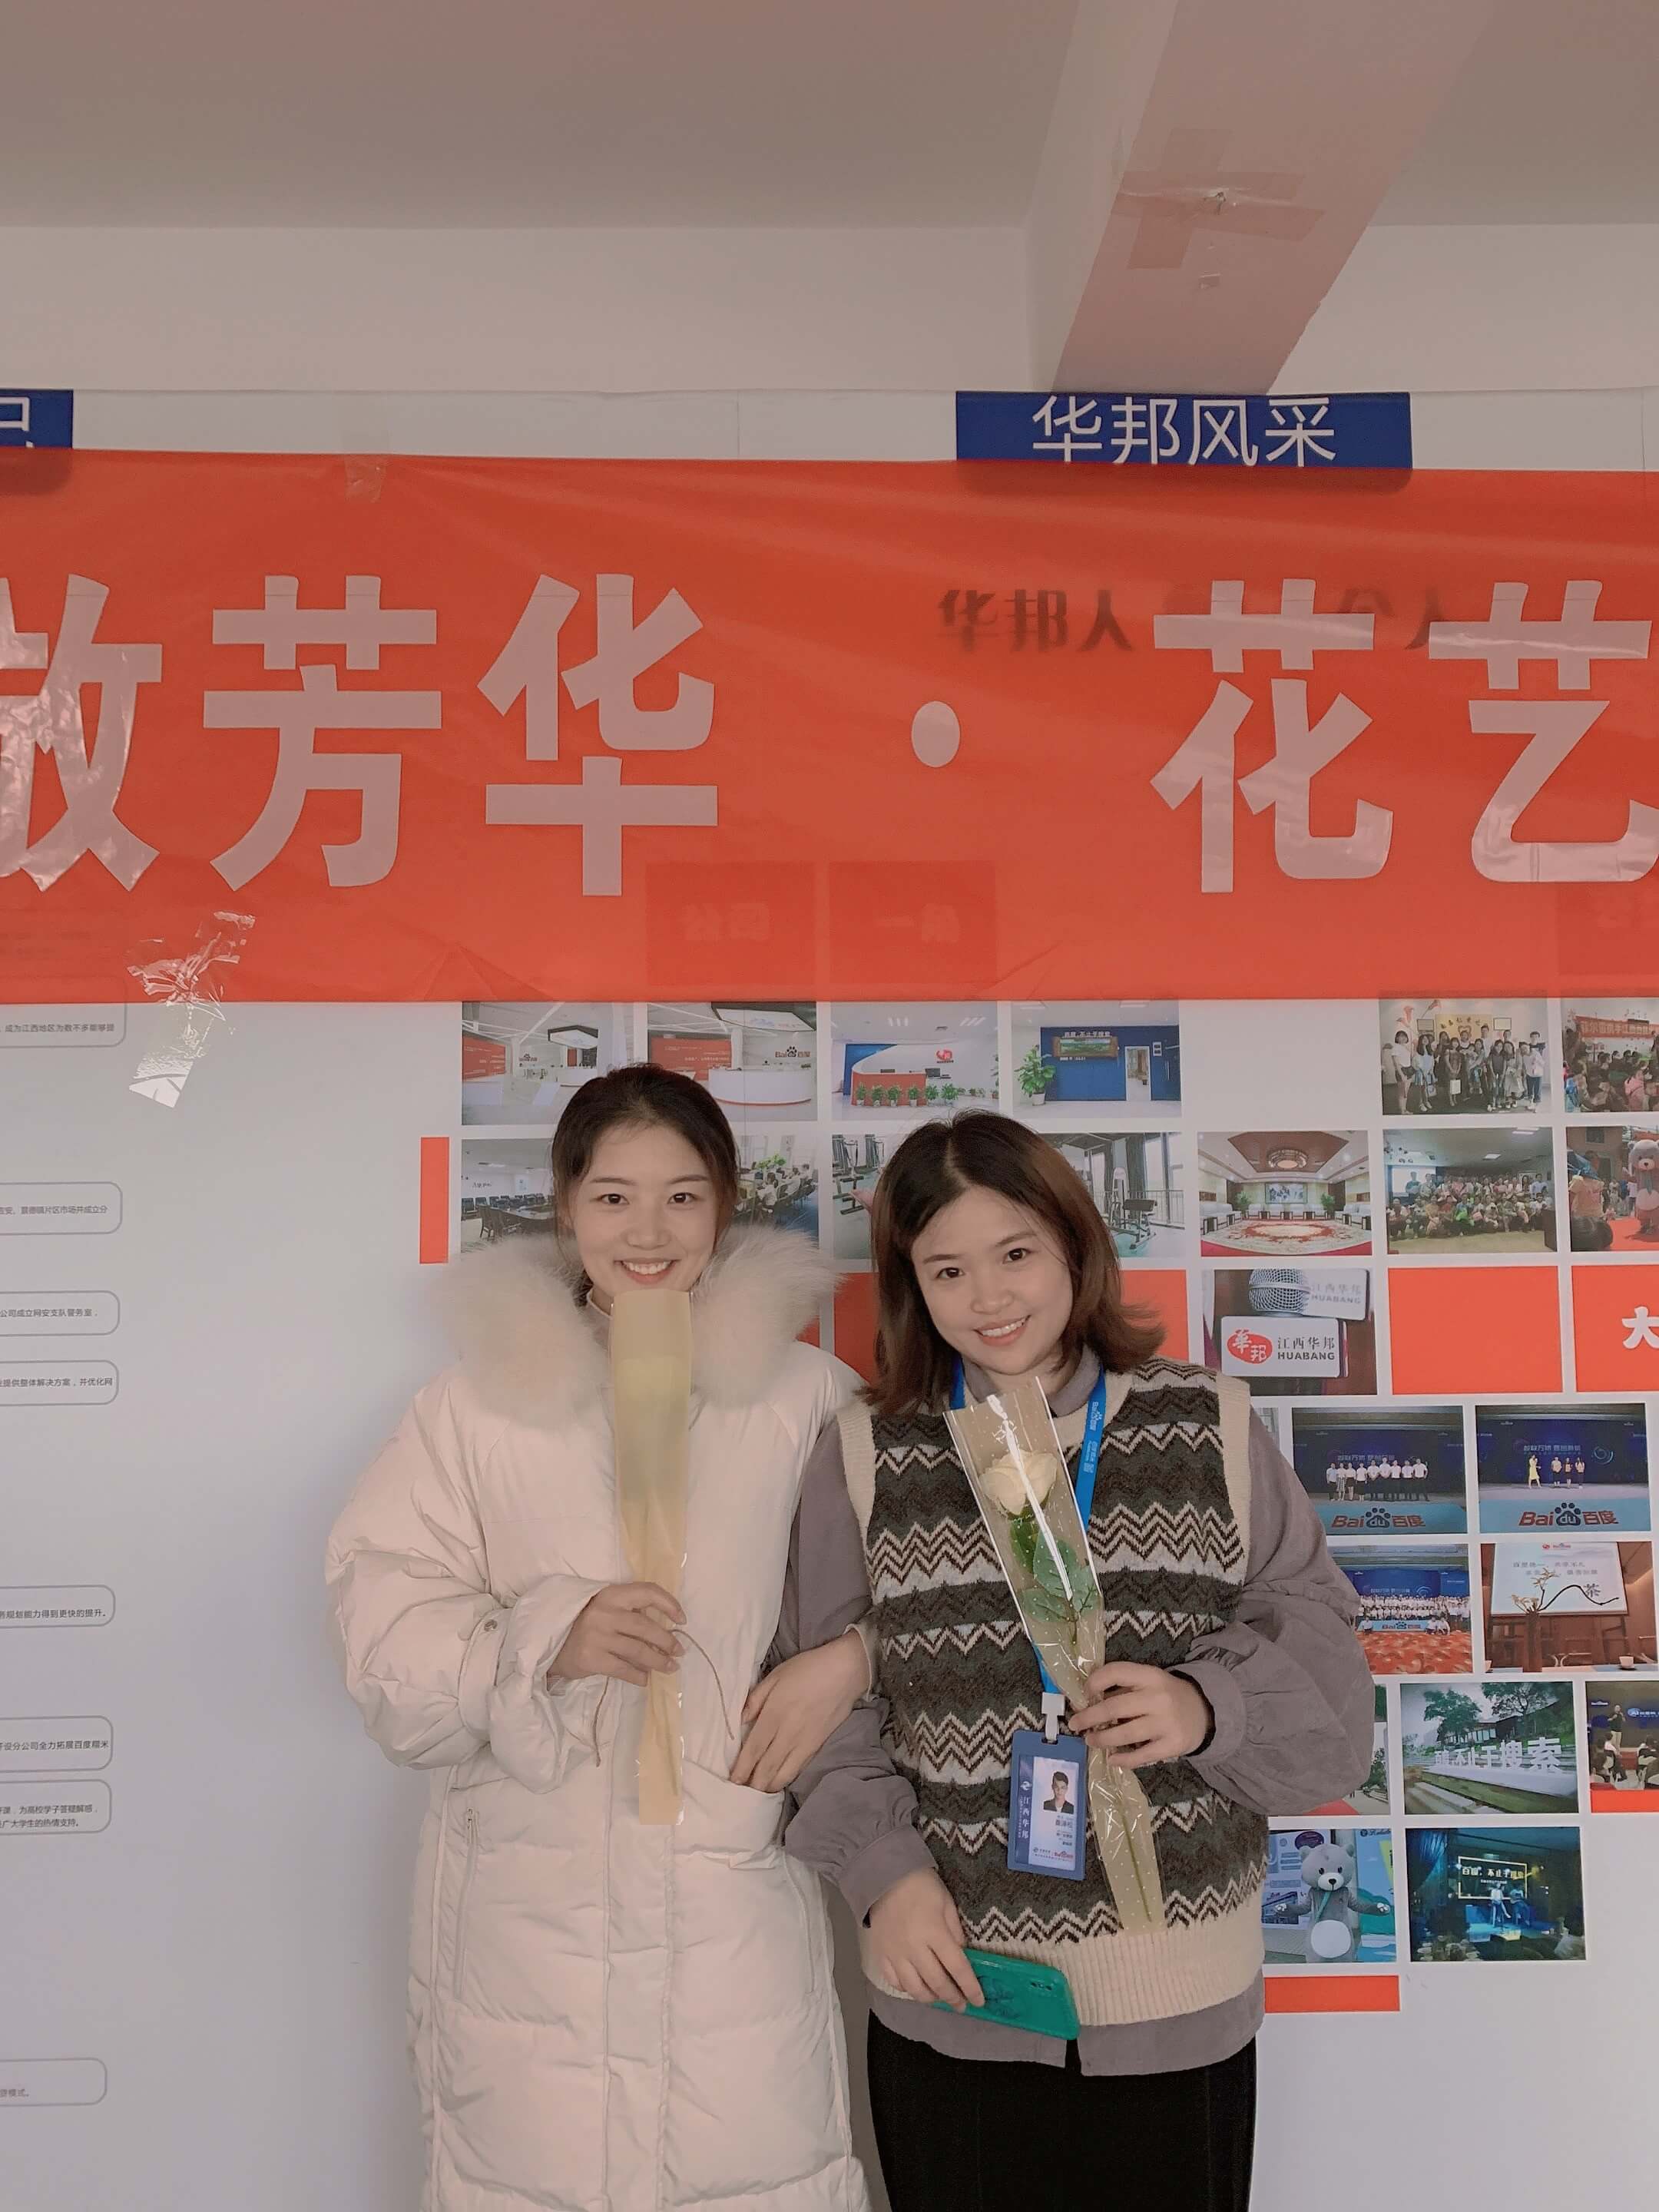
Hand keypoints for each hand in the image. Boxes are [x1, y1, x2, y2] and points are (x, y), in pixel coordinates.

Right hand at [547, 1581, 684, 1689]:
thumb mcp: (606, 1608)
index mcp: (611, 1594)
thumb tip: (667, 1627)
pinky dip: (638, 1676)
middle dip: (667, 1641)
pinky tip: (645, 1680)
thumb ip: (630, 1612)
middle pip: (645, 1626)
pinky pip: (624, 1669)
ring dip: (658, 1661)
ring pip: (638, 1650)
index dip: (669, 1604)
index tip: (682, 1620)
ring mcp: (596, 1636)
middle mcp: (604, 1612)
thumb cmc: (586, 1625)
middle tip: (679, 1651)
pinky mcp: (591, 1658)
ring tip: (670, 1667)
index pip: (647, 1592)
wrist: (552, 1645)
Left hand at [731, 1629, 868, 1791]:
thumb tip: (741, 1721)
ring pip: (784, 1774)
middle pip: (767, 1767)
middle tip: (741, 1795)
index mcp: (775, 1714)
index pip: (754, 1748)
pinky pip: (798, 1768)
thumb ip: (756, 1699)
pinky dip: (786, 1779)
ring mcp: (805, 1743)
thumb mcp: (775, 1675)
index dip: (742, 1768)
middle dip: (753, 1784)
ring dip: (769, 1787)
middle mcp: (788, 1733)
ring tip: (757, 1793)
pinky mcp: (818, 1746)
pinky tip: (778, 1781)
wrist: (845, 1672)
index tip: (733, 1782)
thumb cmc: (807, 1669)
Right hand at [867, 1869, 983, 2011]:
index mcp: (934, 1933)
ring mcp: (896, 1954)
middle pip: (937, 1982)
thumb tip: (962, 1954)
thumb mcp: (946, 1902)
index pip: (957, 1967)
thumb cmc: (921, 1886)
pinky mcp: (881, 1954)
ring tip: (940, 1998)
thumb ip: (955, 1930)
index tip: (979, 2001)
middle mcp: (915, 1948)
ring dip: (931, 1998)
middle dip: (952, 1997)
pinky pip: (894, 1981)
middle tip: (961, 2005)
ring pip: (914, 1988)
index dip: (970, 1987)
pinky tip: (915, 1988)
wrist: (884, 1875)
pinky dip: (906, 1989)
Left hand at [1067, 1662, 1210, 1768]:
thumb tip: (1089, 1700)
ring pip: (1126, 1733)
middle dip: (1090, 1717)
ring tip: (1090, 1740)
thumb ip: (1123, 1688)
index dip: (1095, 1681)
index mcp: (1150, 1675)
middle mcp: (1158, 1697)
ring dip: (1102, 1739)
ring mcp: (1166, 1723)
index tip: (1084, 1693)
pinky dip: (1124, 1759)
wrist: (1204, 1711)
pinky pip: (1143, 1755)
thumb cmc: (1167, 1695)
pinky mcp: (1173, 1745)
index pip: (1117, 1672)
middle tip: (1075, 1724)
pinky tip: (1111, 1759)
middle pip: (1115, 1707)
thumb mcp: (1149, 1682)